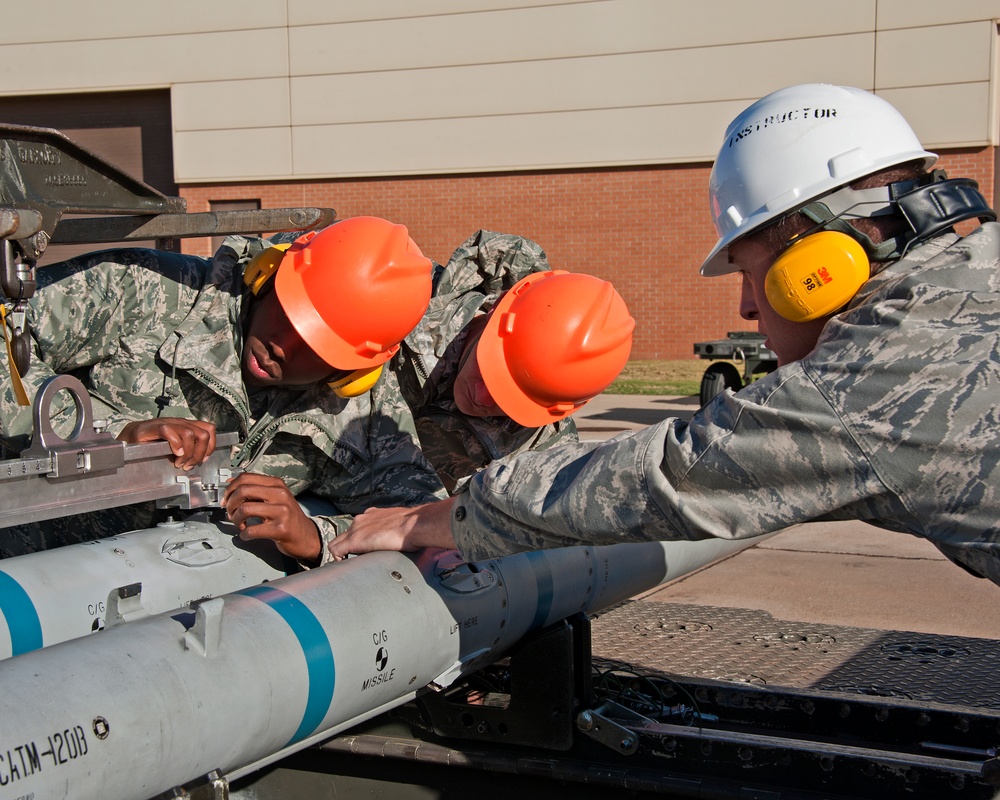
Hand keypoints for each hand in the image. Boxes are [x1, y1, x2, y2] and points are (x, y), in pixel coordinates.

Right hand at [117, 418, 216, 470]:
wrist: (130, 437)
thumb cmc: (153, 443)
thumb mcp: (175, 447)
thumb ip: (188, 449)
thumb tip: (201, 459)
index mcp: (187, 426)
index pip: (209, 429)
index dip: (210, 447)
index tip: (202, 460)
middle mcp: (180, 422)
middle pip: (203, 434)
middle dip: (199, 453)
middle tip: (188, 464)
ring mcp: (168, 423)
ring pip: (190, 433)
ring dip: (187, 452)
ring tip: (179, 462)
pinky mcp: (154, 427)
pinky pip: (169, 431)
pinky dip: (175, 444)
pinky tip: (174, 453)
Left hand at [222, 472, 320, 561]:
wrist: (305, 536)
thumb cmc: (286, 517)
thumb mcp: (273, 498)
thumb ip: (254, 490)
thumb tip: (230, 482)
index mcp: (276, 484)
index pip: (246, 477)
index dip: (230, 489)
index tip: (226, 500)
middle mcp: (280, 494)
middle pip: (243, 490)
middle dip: (230, 504)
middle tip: (230, 513)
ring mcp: (282, 511)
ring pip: (245, 509)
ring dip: (236, 519)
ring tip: (240, 525)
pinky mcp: (280, 529)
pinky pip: (252, 530)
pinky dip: (244, 534)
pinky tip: (246, 535)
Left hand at [328, 497, 458, 559]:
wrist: (414, 524)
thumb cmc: (414, 526)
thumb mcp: (401, 525)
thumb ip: (395, 530)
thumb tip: (404, 541)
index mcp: (372, 515)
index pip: (357, 528)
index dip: (358, 541)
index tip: (363, 551)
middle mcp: (361, 519)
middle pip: (344, 535)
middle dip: (346, 548)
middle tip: (353, 562)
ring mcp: (356, 529)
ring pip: (337, 542)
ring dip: (342, 554)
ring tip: (349, 567)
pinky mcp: (354, 540)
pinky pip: (336, 550)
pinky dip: (338, 560)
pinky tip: (345, 568)